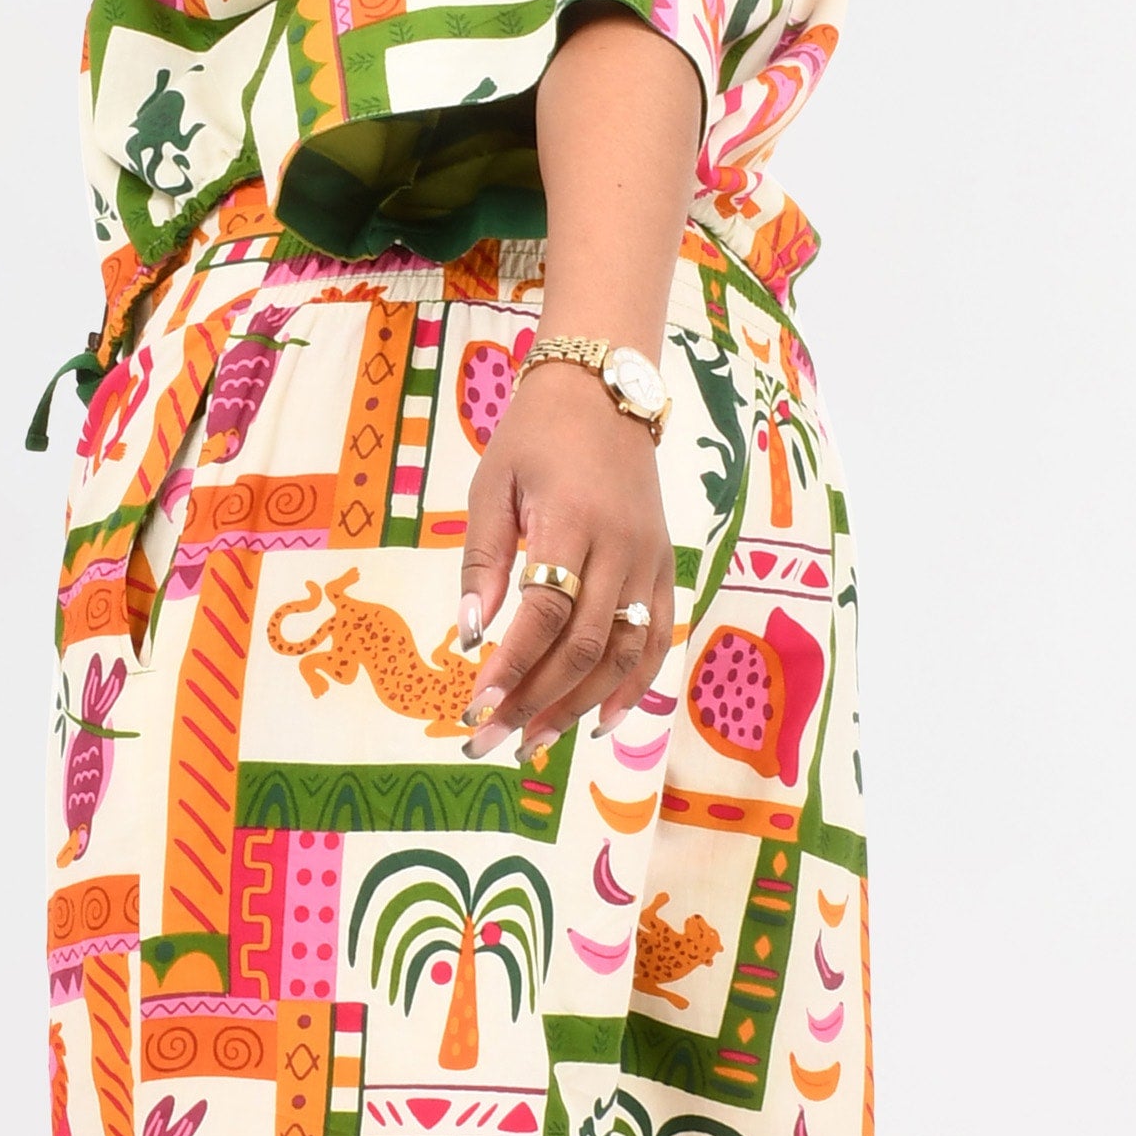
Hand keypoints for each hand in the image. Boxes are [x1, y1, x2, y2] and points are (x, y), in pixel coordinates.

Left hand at [457, 362, 676, 762]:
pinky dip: (633, 688)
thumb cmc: (537, 435)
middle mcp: (621, 547)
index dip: (511, 665)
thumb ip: (483, 560)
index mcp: (573, 519)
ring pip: (622, 653)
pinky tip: (601, 724)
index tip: (475, 705)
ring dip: (579, 706)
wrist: (605, 391)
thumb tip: (470, 636)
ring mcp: (650, 560)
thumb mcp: (493, 484)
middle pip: (583, 645)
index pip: (543, 611)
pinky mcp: (665, 567)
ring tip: (535, 743)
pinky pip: (657, 640)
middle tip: (490, 739)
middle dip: (534, 700)